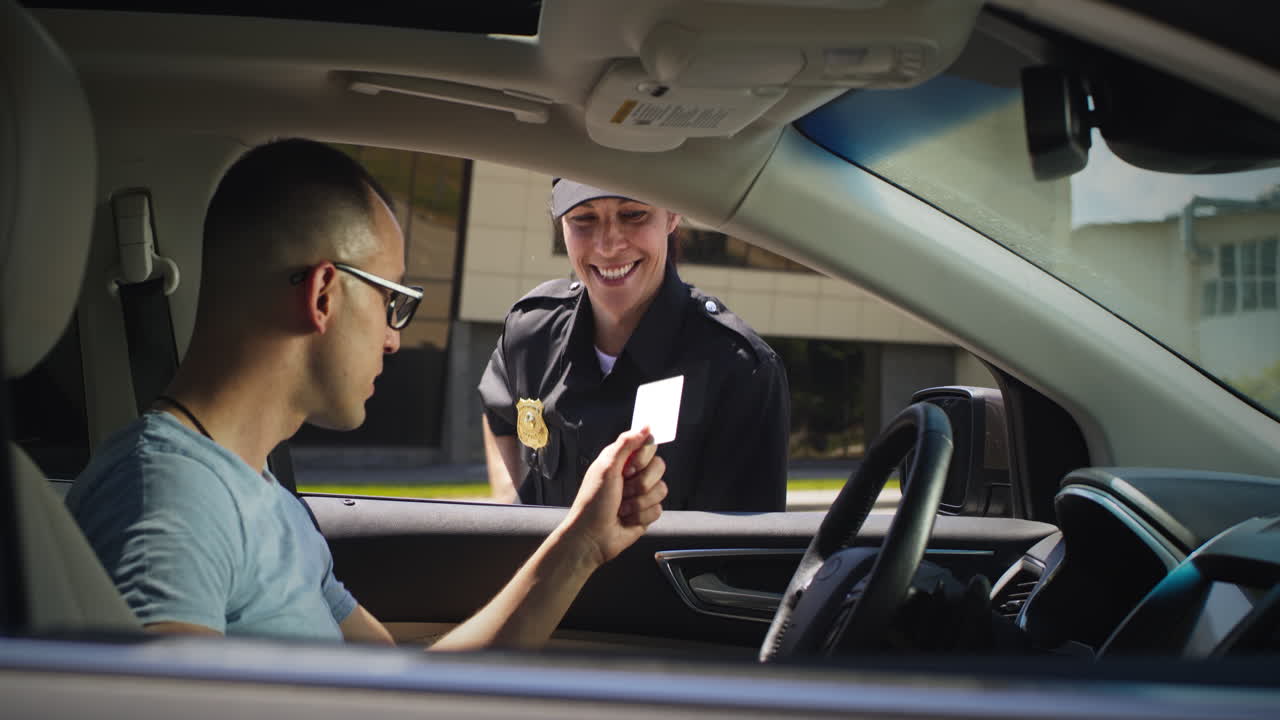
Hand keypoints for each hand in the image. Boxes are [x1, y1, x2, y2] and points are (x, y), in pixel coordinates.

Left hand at [563, 427, 666, 568]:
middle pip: (659, 466)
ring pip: (661, 489)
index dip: (643, 457)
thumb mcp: (606, 467)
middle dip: (641, 482)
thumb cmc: (593, 502)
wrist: (592, 537)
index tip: (631, 467)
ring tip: (622, 507)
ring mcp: (641, 494)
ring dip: (639, 502)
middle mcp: (633, 475)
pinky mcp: (646, 512)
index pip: (648, 446)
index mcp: (622, 460)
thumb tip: (645, 426)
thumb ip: (626, 444)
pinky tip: (626, 518)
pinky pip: (658, 509)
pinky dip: (641, 515)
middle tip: (623, 489)